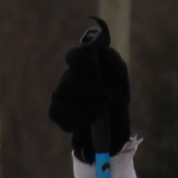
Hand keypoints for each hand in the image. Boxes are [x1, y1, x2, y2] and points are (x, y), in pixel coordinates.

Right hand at [47, 19, 131, 161]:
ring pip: (64, 92)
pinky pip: (57, 110)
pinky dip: (75, 115)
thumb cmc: (115, 98)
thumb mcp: (121, 80)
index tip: (96, 67)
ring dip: (86, 104)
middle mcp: (69, 77)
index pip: (74, 55)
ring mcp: (60, 94)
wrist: (112, 125)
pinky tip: (88, 119)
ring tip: (101, 111)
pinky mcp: (56, 111)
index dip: (82, 59)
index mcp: (84, 65)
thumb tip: (105, 51)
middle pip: (71, 76)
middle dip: (92, 88)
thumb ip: (114, 63)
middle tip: (108, 97)